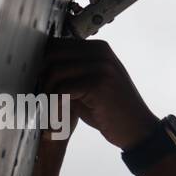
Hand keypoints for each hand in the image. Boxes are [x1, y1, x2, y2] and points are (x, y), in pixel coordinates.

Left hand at [37, 37, 157, 149]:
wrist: (138, 131)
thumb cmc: (112, 111)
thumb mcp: (91, 85)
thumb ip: (71, 73)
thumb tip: (36, 68)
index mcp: (99, 49)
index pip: (57, 44)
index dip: (42, 64)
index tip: (37, 84)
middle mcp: (100, 53)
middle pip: (53, 54)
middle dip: (41, 77)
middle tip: (38, 99)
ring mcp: (101, 67)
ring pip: (55, 72)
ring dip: (46, 94)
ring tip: (47, 112)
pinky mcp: (98, 84)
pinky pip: (62, 89)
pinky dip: (54, 106)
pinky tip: (55, 121)